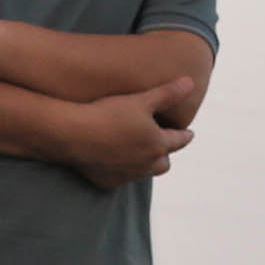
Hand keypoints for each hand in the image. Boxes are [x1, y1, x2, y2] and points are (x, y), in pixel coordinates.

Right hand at [64, 81, 199, 190]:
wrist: (74, 134)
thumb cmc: (108, 114)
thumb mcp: (140, 100)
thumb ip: (167, 94)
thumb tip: (191, 83)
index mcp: (157, 144)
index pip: (179, 140)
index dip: (185, 135)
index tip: (189, 132)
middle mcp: (146, 164)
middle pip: (164, 163)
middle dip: (165, 154)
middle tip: (163, 144)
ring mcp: (126, 175)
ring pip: (144, 173)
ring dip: (145, 164)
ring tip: (140, 152)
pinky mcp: (107, 182)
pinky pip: (121, 178)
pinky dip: (123, 170)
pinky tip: (116, 161)